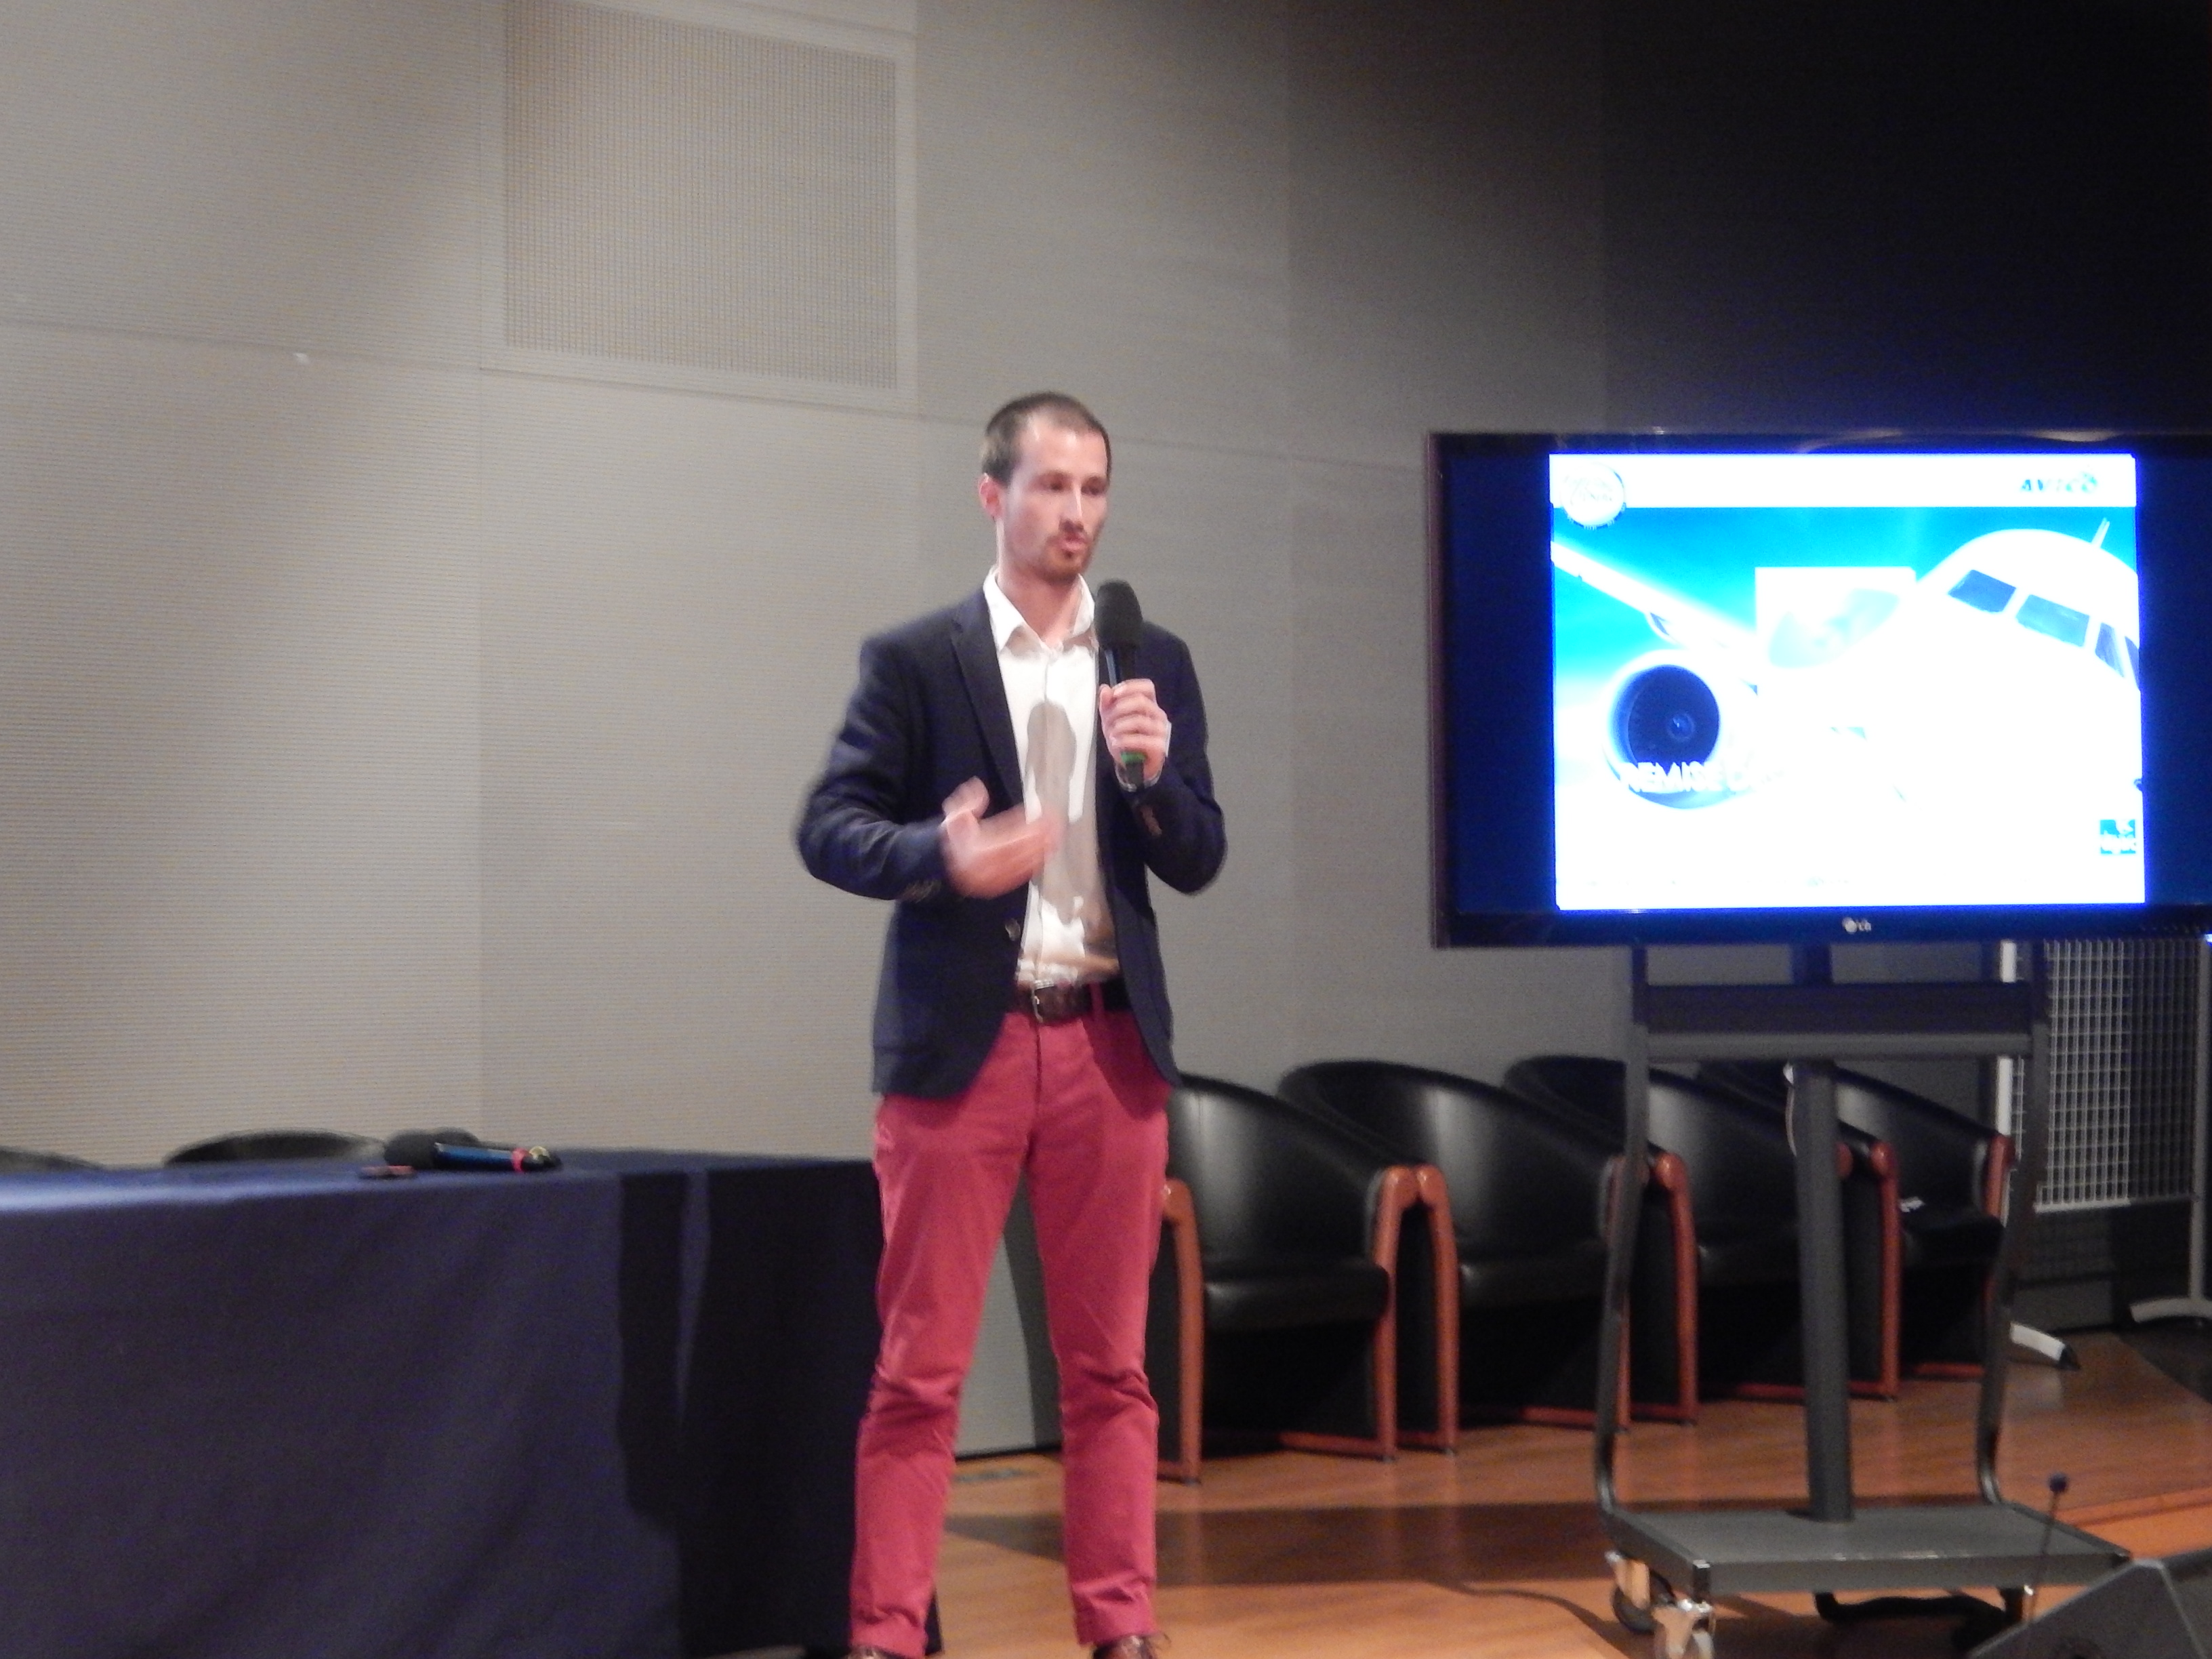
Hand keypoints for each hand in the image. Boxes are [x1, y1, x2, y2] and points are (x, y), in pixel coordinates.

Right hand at [940, 778, 1058, 896]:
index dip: (1029, 824)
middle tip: (1057, 823)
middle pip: (1021, 849)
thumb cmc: (952, 840)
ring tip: (1057, 836)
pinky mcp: (999, 885)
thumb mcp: (953, 817)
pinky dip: (1035, 865)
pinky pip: (1021, 875)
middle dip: (1041, 836)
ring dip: (1043, 850)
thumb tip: (977, 787)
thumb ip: (965, 803)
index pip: (1009, 834)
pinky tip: (1046, 854)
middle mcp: (988, 864)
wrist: (944, 867)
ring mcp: (995, 877)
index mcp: (978, 848)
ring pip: (1024, 864)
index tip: (1043, 814)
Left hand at [1098, 679, 1169, 786]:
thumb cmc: (1125, 739)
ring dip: (1120, 727)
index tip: (1114, 694)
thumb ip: (1107, 704)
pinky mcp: (1159, 746)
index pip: (1147, 687)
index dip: (1130, 687)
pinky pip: (1142, 740)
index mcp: (1149, 705)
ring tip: (1111, 735)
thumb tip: (1104, 689)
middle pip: (1141, 702)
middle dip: (1119, 709)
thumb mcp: (1111, 721)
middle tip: (1108, 721)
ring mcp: (1161, 730)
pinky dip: (1125, 741)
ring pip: (1140, 720)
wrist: (1133, 766)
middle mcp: (1158, 715)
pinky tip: (1117, 743)